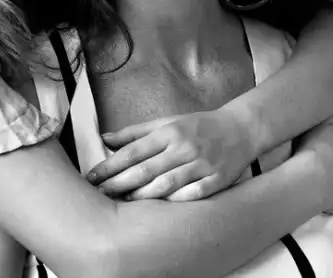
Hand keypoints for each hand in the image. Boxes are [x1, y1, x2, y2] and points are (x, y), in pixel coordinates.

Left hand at [87, 108, 256, 200]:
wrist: (241, 129)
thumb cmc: (197, 126)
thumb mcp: (166, 122)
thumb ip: (135, 132)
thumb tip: (104, 138)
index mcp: (168, 132)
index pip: (132, 151)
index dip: (110, 165)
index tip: (92, 176)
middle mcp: (183, 148)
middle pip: (145, 170)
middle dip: (119, 183)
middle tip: (99, 193)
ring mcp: (201, 165)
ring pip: (166, 184)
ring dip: (142, 195)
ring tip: (123, 202)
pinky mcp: (217, 180)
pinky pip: (193, 195)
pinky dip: (175, 201)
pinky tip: (159, 209)